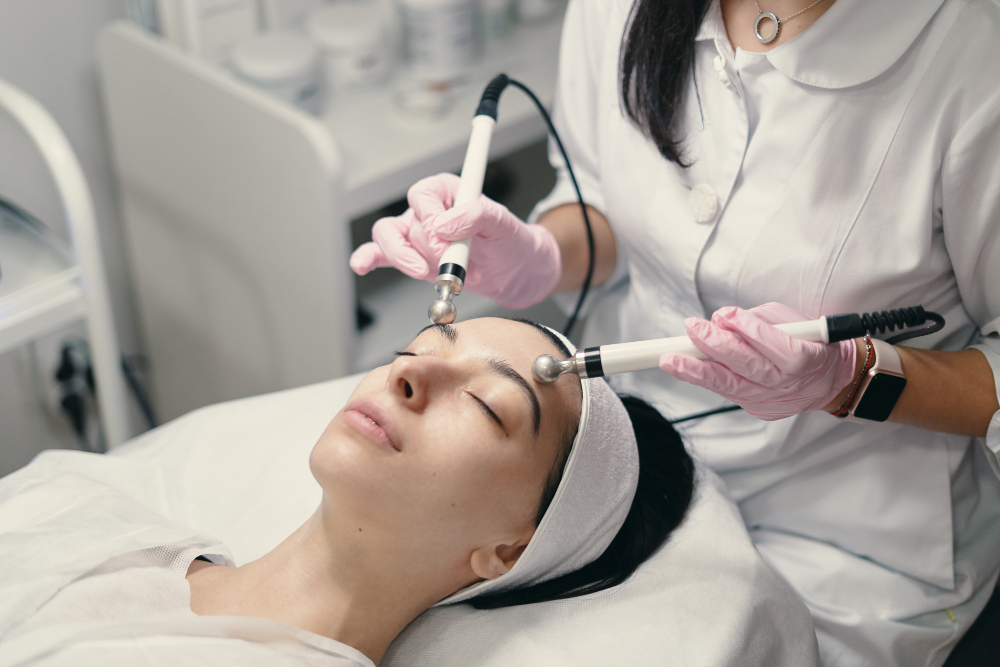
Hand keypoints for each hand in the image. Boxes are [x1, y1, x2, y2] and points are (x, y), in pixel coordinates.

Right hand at [349, 173, 560, 309]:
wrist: (514, 271)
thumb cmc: (510, 241)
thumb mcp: (503, 223)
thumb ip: (477, 215)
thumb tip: (444, 225)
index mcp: (447, 191)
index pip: (422, 196)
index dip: (430, 221)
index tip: (446, 241)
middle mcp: (428, 210)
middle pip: (408, 224)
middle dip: (430, 251)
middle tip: (454, 266)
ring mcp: (416, 235)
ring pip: (389, 240)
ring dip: (406, 261)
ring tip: (432, 275)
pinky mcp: (412, 257)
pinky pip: (380, 254)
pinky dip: (368, 258)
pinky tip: (362, 264)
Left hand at [658, 303, 857, 420]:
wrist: (828, 381)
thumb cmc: (808, 341)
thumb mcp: (795, 321)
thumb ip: (759, 320)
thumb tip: (722, 319)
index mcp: (807, 358)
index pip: (778, 346)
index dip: (750, 331)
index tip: (723, 316)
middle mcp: (788, 384)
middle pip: (749, 367)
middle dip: (715, 347)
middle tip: (691, 329)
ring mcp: (772, 400)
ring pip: (731, 386)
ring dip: (697, 371)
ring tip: (671, 360)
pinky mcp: (759, 409)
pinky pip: (729, 393)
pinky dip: (707, 379)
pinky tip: (685, 368)